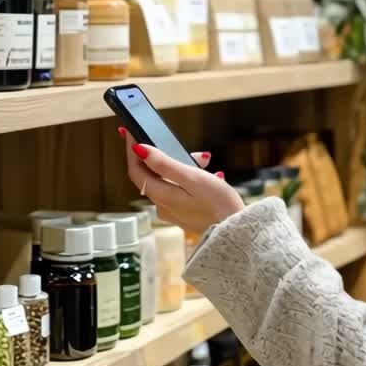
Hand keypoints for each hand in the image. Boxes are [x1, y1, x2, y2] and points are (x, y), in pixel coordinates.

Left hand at [122, 127, 245, 234]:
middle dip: (164, 156)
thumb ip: (164, 164)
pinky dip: (188, 178)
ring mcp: (173, 211)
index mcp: (161, 196)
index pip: (136, 170)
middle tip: (182, 146)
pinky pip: (178, 190)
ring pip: (168, 181)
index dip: (131, 150)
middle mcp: (162, 206)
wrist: (236, 234)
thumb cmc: (219, 204)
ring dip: (181, 166)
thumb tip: (139, 150)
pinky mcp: (184, 214)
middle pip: (152, 175)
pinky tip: (208, 175)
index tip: (129, 131)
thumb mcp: (192, 178)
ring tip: (204, 160)